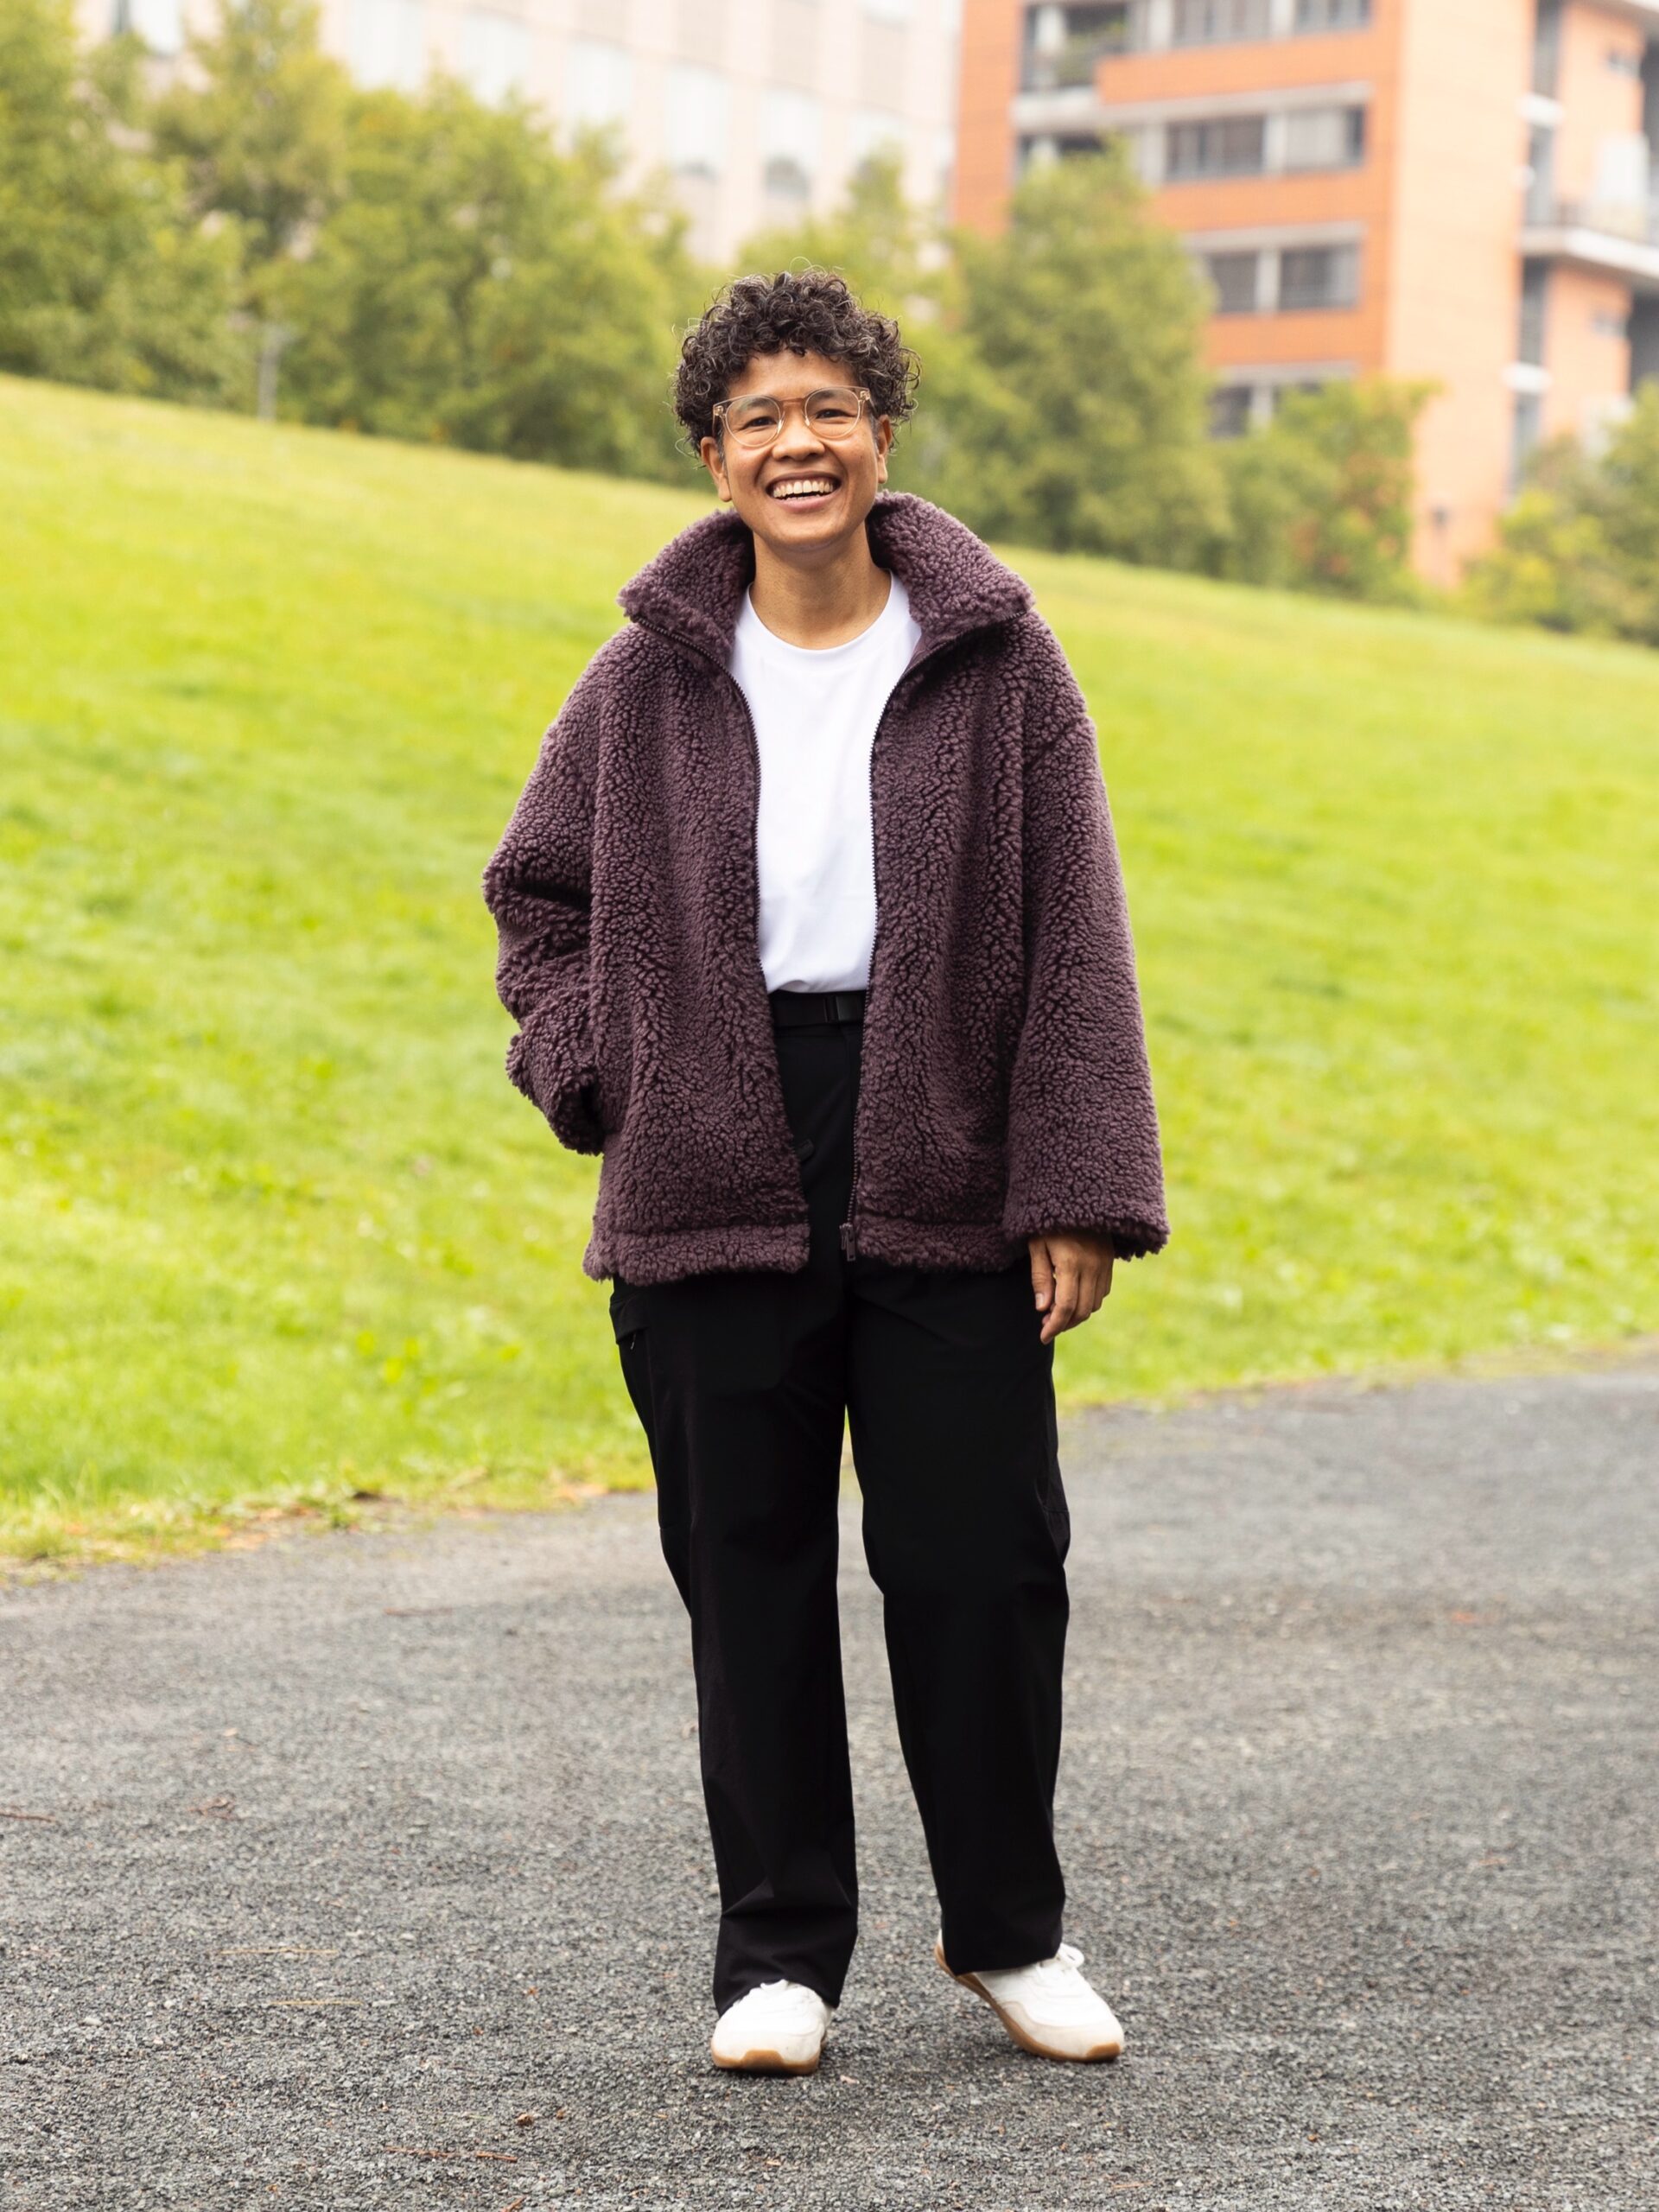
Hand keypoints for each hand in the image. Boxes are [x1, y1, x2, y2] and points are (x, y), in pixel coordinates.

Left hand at [1028, 1229, 1114, 1344]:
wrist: (1078, 1194)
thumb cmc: (1049, 1221)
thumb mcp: (1036, 1245)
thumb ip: (1040, 1277)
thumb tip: (1042, 1309)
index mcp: (1071, 1263)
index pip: (1065, 1306)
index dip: (1054, 1326)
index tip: (1042, 1336)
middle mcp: (1092, 1266)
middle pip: (1082, 1310)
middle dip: (1065, 1324)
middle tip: (1047, 1326)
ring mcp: (1104, 1264)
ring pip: (1094, 1304)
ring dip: (1077, 1314)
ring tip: (1057, 1312)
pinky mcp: (1110, 1261)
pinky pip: (1103, 1291)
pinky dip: (1089, 1301)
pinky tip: (1073, 1297)